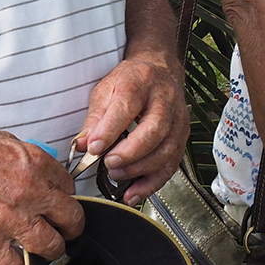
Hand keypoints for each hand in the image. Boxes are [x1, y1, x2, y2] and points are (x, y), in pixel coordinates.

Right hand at [0, 128, 81, 264]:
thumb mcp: (6, 142)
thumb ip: (28, 160)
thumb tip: (39, 172)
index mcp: (36, 165)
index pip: (69, 186)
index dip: (68, 197)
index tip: (64, 203)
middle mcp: (30, 192)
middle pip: (70, 217)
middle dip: (73, 226)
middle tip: (69, 229)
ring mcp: (12, 219)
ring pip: (51, 244)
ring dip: (54, 250)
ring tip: (52, 250)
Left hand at [75, 54, 189, 205]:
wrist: (159, 72)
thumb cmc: (131, 82)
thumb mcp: (106, 90)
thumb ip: (94, 119)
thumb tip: (82, 145)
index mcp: (140, 83)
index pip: (127, 106)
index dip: (109, 130)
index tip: (93, 148)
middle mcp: (164, 100)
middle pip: (154, 130)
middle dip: (130, 152)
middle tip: (108, 163)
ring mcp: (177, 120)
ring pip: (166, 150)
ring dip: (140, 169)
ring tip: (116, 174)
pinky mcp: (182, 137)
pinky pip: (171, 166)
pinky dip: (152, 183)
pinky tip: (133, 193)